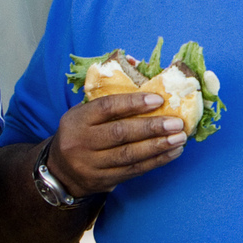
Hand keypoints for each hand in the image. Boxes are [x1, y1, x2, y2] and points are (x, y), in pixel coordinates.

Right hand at [47, 93, 186, 199]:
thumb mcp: (84, 112)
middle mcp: (81, 142)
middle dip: (152, 127)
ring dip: (158, 146)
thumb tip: (135, 62)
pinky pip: (133, 171)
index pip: (106, 108)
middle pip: (120, 133)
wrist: (62, 172)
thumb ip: (108, 93)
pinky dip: (155, 161)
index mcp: (77, 120)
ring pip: (129, 155)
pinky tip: (172, 153)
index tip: (158, 99)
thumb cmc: (81, 133)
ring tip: (180, 138)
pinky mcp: (103, 180)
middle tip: (176, 123)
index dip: (132, 103)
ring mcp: (91, 164)